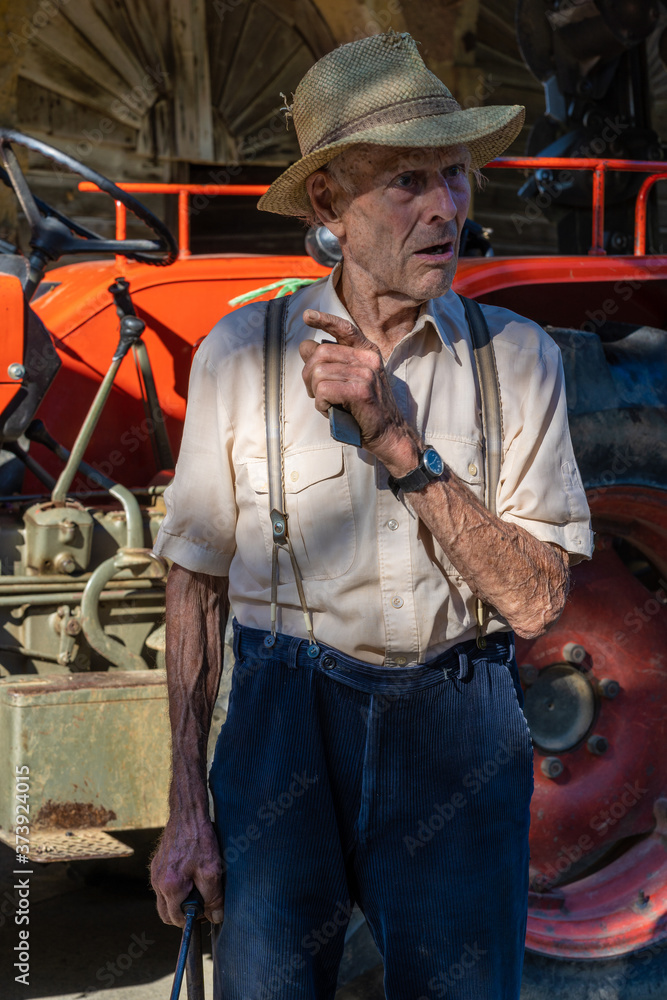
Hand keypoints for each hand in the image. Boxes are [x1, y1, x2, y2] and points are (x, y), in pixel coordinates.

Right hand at [150, 814, 223, 926]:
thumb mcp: (212, 870)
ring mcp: (155, 871)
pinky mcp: (157, 862)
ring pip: (164, 899)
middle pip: (166, 913)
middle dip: (183, 913)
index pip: (176, 919)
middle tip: (202, 902)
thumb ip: (213, 898)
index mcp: (169, 886)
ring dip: (179, 899)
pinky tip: (190, 873)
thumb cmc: (199, 839)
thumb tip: (215, 917)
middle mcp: (157, 881)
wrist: (187, 812)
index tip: (205, 912)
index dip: (193, 919)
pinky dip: (176, 886)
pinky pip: (163, 884)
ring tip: (198, 885)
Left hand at [299, 309, 418, 472]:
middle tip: (316, 393)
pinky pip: (324, 390)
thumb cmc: (366, 411)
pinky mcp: (360, 390)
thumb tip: (305, 346)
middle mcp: (368, 358)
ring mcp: (366, 373)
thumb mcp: (350, 381)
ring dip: (315, 392)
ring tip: (328, 404)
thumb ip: (330, 363)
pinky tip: (331, 410)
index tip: (307, 317)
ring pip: (319, 373)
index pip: (345, 329)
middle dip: (308, 375)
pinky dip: (321, 404)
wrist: (390, 435)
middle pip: (320, 353)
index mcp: (368, 353)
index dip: (324, 320)